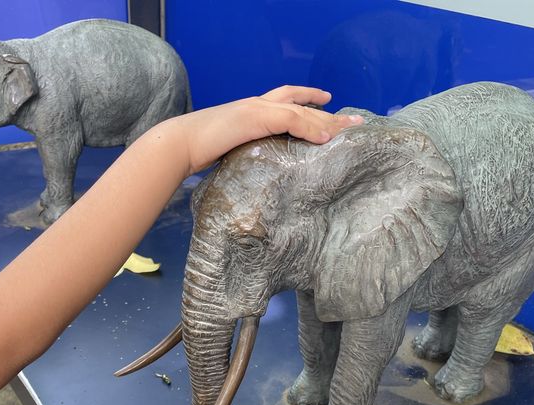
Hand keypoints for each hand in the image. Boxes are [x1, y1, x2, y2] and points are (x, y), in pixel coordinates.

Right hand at [170, 85, 363, 173]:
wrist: (181, 144)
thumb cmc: (199, 151)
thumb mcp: (230, 152)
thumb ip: (246, 154)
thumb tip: (257, 174)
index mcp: (250, 111)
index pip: (285, 101)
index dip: (308, 103)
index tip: (327, 105)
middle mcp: (256, 105)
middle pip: (299, 101)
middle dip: (327, 110)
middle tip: (352, 120)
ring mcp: (256, 108)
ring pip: (301, 109)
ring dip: (327, 119)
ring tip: (350, 128)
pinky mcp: (256, 116)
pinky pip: (292, 119)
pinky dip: (311, 127)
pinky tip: (327, 137)